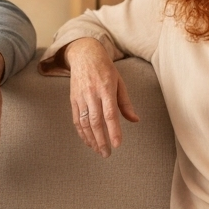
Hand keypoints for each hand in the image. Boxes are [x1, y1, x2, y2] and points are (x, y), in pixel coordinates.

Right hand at [64, 38, 138, 156]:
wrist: (84, 55)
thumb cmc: (105, 69)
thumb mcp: (119, 82)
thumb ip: (125, 103)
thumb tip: (135, 120)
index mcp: (106, 89)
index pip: (110, 114)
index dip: (114, 130)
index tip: (117, 144)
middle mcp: (92, 94)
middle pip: (95, 121)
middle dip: (101, 140)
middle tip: (107, 154)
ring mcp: (81, 97)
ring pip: (84, 122)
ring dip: (91, 139)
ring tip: (98, 150)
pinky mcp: (73, 99)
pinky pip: (76, 119)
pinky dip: (81, 132)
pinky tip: (87, 141)